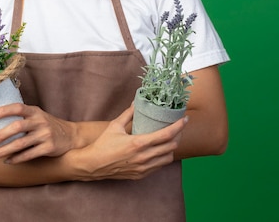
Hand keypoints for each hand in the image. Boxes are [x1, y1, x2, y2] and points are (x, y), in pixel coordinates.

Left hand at [0, 103, 77, 163]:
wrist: (71, 136)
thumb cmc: (48, 125)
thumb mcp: (38, 116)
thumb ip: (23, 117)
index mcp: (35, 111)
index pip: (17, 107)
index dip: (3, 111)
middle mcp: (40, 121)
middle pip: (18, 126)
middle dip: (2, 134)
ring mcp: (45, 135)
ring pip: (21, 143)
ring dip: (5, 150)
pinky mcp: (49, 148)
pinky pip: (29, 155)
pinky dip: (16, 159)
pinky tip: (8, 161)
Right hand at [70, 105, 187, 181]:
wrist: (93, 165)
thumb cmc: (103, 144)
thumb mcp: (115, 125)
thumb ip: (128, 113)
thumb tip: (136, 102)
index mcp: (138, 143)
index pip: (166, 135)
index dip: (179, 126)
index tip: (185, 119)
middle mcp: (144, 157)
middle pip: (171, 147)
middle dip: (178, 135)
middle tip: (178, 127)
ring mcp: (143, 168)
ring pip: (168, 158)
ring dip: (172, 148)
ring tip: (171, 139)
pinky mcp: (141, 175)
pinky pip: (159, 166)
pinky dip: (163, 157)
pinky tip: (160, 150)